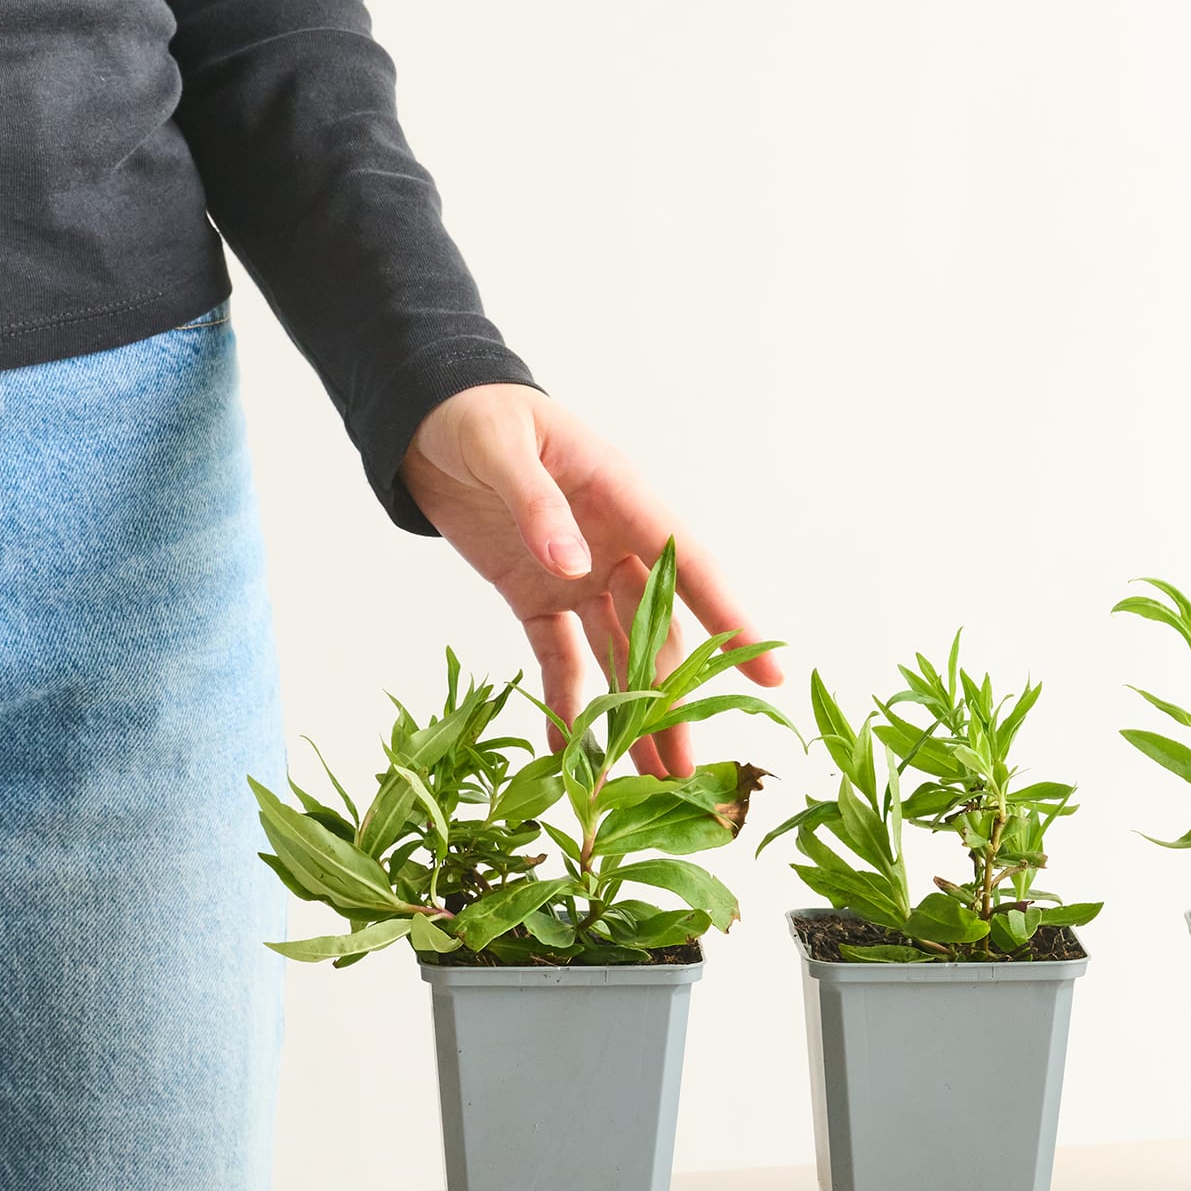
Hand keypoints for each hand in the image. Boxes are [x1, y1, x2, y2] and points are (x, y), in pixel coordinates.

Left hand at [400, 383, 781, 776]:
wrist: (425, 417)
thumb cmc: (475, 414)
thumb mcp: (502, 447)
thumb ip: (536, 503)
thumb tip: (573, 564)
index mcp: (623, 500)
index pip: (689, 568)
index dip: (730, 620)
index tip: (765, 672)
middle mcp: (614, 546)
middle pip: (657, 633)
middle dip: (672, 700)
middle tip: (688, 766)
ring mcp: (578, 576)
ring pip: (617, 655)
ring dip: (631, 713)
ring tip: (647, 776)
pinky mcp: (535, 596)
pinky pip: (557, 657)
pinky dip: (564, 701)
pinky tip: (572, 750)